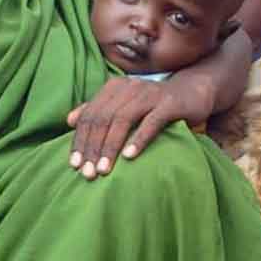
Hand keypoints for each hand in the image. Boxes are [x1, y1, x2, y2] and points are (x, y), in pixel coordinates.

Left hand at [67, 75, 209, 178]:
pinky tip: (129, 156)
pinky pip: (151, 122)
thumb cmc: (154, 103)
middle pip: (103, 118)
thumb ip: (97, 110)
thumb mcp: (124, 104)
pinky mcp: (169, 104)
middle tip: (87, 172)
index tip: (73, 165)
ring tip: (104, 169)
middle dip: (93, 148)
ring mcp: (150, 94)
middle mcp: (129, 88)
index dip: (80, 140)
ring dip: (111, 146)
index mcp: (114, 88)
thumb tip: (69, 120)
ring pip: (123, 120)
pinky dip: (138, 139)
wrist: (192, 92)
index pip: (90, 115)